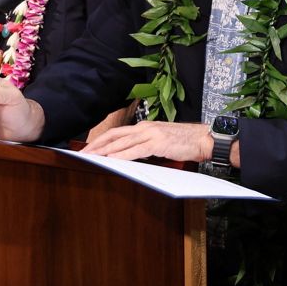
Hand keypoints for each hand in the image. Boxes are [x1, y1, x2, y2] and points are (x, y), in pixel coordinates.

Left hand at [81, 121, 214, 162]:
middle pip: (114, 135)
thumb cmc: (186, 142)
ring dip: (104, 150)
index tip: (90, 149)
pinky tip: (111, 159)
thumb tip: (132, 155)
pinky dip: (121, 155)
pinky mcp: (157, 143)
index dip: (102, 140)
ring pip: (121, 142)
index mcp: (145, 126)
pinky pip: (134, 150)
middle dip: (96, 145)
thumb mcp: (162, 140)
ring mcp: (151, 134)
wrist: (204, 139)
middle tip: (82, 153)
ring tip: (91, 157)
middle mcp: (145, 127)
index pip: (118, 133)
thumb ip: (146, 145)